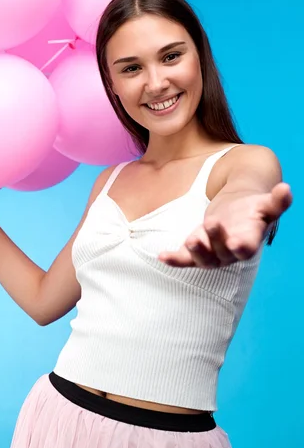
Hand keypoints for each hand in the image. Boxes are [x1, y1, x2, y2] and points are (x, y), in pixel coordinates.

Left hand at [159, 182, 292, 267]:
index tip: (237, 242)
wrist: (238, 209)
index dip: (241, 246)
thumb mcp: (264, 203)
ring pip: (203, 258)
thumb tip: (286, 188)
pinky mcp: (197, 251)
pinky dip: (174, 259)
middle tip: (211, 223)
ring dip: (196, 251)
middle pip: (222, 252)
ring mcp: (213, 254)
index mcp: (249, 239)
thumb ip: (277, 200)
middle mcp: (231, 252)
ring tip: (190, 239)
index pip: (247, 248)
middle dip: (216, 241)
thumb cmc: (252, 208)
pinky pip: (185, 259)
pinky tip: (161, 256)